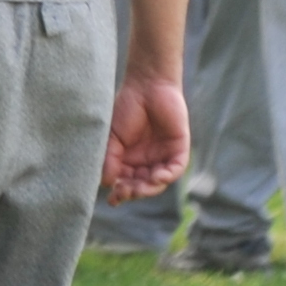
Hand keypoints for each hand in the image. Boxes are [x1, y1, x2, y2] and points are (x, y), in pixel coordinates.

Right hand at [104, 69, 191, 200]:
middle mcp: (147, 161)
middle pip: (142, 186)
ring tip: (137, 188)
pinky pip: (175, 169)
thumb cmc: (127, 108)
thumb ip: (110, 159)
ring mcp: (163, 156)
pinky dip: (166, 176)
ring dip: (148, 188)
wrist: (147, 86)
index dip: (120, 193)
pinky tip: (156, 177)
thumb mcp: (112, 137)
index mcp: (130, 160)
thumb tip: (106, 183)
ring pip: (158, 182)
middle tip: (124, 192)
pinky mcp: (179, 149)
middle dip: (133, 192)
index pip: (126, 183)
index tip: (113, 199)